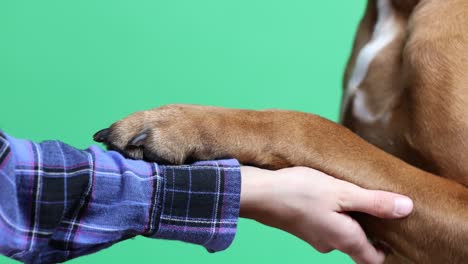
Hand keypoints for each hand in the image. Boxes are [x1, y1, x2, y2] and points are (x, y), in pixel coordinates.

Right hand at [240, 166, 412, 263]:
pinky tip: (328, 194)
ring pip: (341, 233)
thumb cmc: (299, 192)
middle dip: (369, 228)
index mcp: (344, 239)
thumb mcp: (341, 192)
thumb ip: (374, 202)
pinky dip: (333, 213)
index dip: (387, 249)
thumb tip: (407, 208)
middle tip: (376, 203)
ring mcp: (314, 237)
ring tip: (351, 193)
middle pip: (358, 245)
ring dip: (349, 217)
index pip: (373, 259)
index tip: (394, 228)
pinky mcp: (302, 227)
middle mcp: (330, 244)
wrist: (258, 194)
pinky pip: (326, 225)